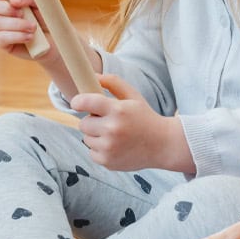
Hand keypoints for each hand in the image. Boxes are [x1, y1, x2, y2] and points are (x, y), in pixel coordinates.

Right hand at [0, 0, 51, 61]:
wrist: (55, 39)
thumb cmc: (47, 16)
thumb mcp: (42, 2)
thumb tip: (13, 0)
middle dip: (4, 8)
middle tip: (22, 13)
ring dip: (17, 24)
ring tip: (33, 27)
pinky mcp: (3, 43)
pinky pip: (1, 38)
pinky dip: (17, 36)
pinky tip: (29, 37)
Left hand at [74, 74, 190, 172]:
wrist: (162, 145)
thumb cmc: (145, 117)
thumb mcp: (134, 96)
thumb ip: (114, 83)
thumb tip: (94, 76)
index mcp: (118, 110)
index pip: (86, 102)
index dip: (78, 101)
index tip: (76, 103)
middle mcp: (112, 129)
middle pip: (83, 123)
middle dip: (92, 121)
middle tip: (107, 121)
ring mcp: (109, 148)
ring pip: (86, 139)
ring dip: (95, 136)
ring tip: (114, 135)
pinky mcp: (107, 162)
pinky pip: (92, 153)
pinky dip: (100, 149)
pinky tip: (115, 146)